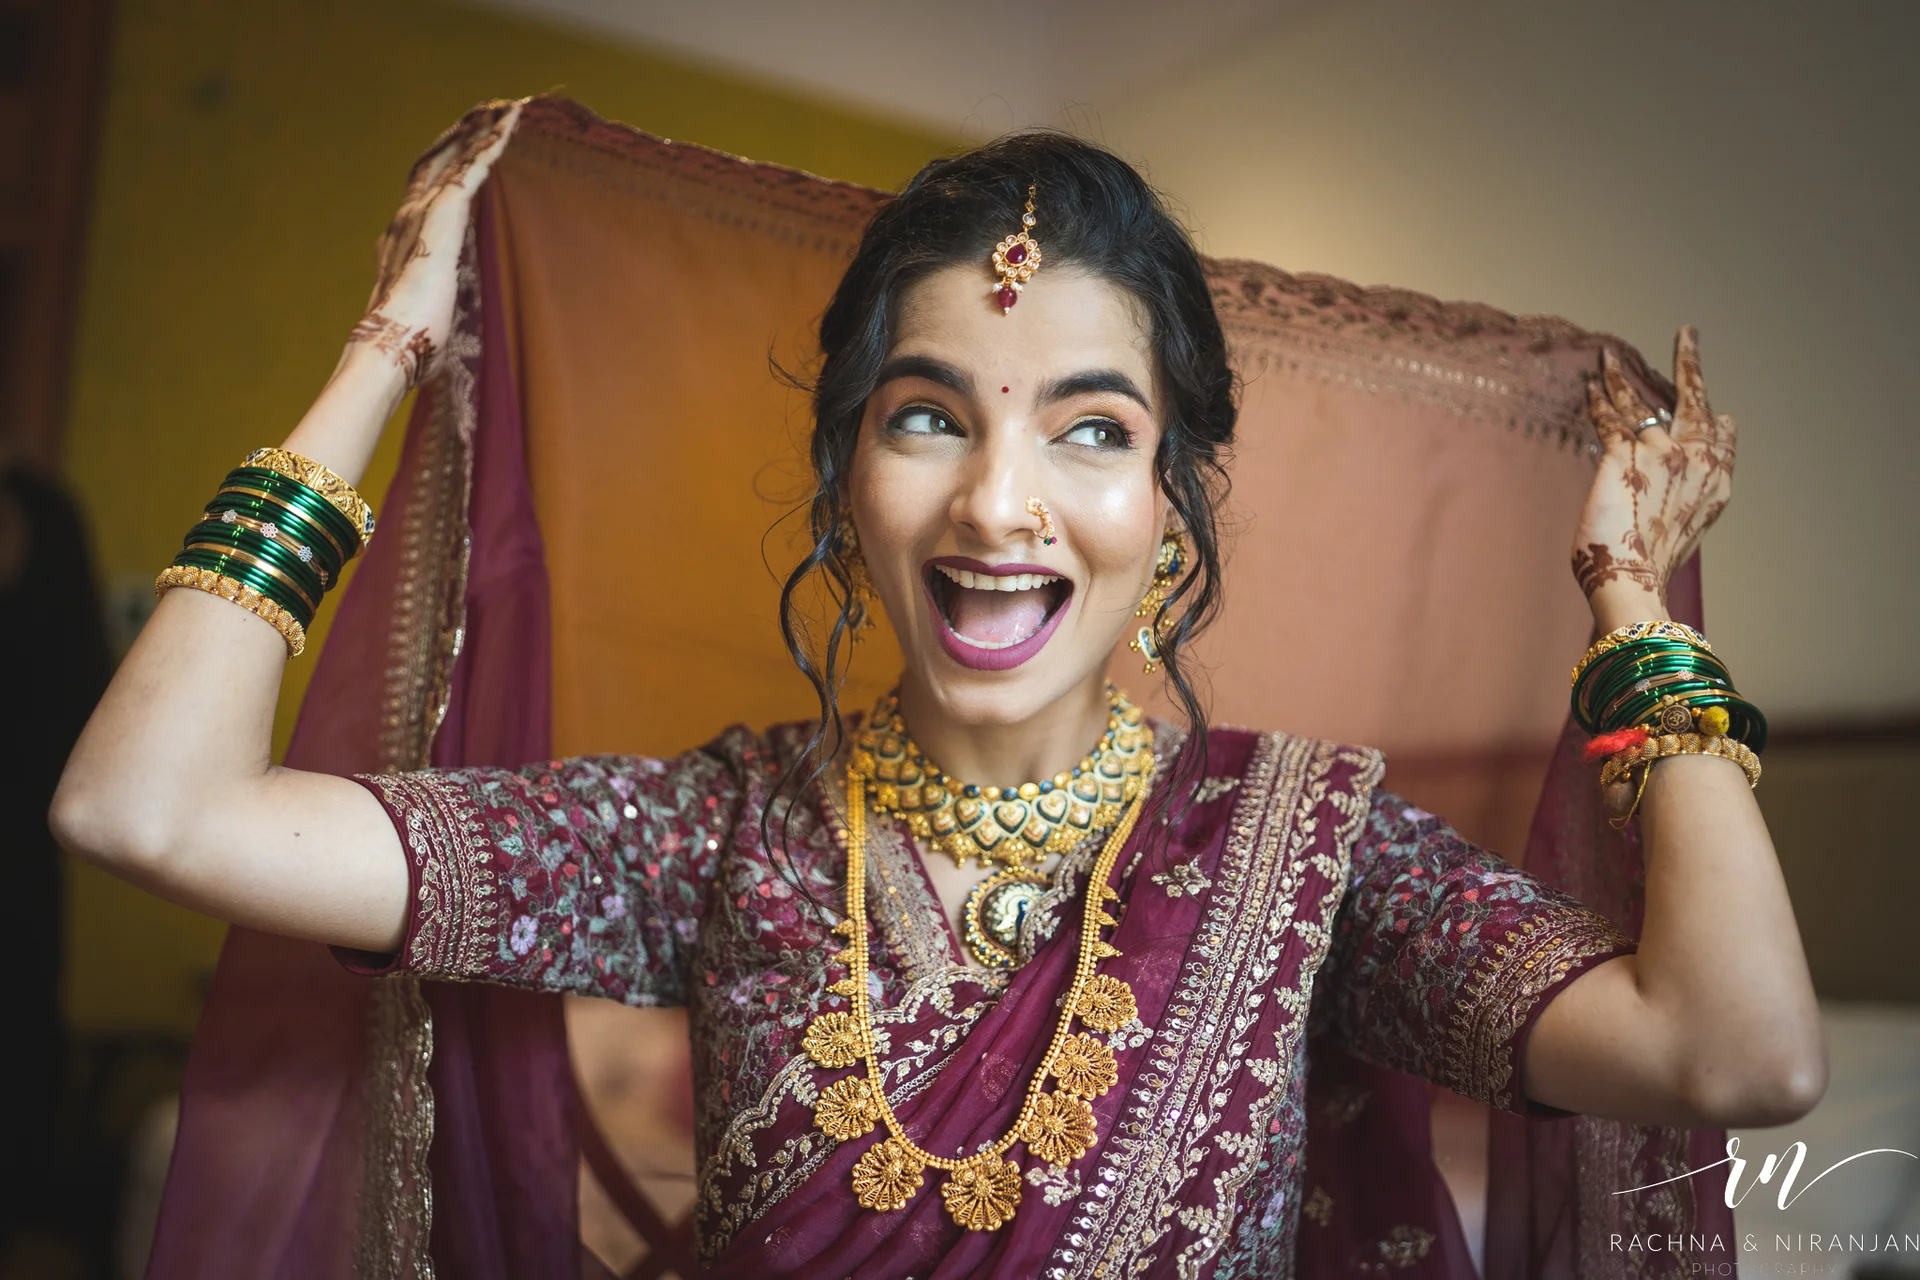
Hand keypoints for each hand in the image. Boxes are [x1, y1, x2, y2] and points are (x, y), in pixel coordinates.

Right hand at [347, 99, 522, 389]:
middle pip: (439, 161)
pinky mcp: (445, 215)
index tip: (469, 147)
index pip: (429, 191)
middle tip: (490, 114)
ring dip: (481, 131)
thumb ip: (444, 301)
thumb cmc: (414, 346)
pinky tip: (510, 125)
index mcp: (407, 240)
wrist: (392, 347)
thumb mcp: (433, 314)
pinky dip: (491, 145)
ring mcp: (424, 213)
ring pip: (455, 157)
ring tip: (506, 109)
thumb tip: (456, 319)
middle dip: (464, 136)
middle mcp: (410, 218)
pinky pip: (473, 169)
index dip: (449, 165)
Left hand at [1571, 327, 1736, 631]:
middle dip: (1691, 364)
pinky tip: (1591, 383)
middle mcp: (1695, 461)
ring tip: (1608, 356)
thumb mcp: (1687, 533)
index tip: (1716, 412)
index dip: (1714, 421)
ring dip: (1621, 378)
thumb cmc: (1653, 568)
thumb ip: (1689, 500)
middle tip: (1689, 334)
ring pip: (1640, 403)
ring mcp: (1660, 454)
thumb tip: (1679, 496)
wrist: (1635, 582)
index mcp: (1716, 483)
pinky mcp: (1623, 457)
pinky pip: (1610, 417)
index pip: (1721, 437)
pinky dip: (1598, 399)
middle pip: (1695, 400)